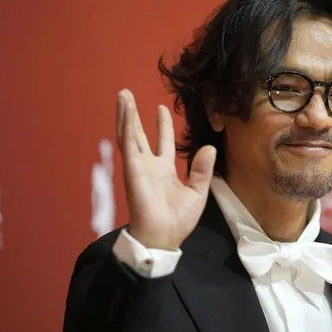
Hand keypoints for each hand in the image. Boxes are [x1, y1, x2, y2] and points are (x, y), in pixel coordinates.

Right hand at [115, 89, 216, 249]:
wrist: (164, 236)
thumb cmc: (178, 219)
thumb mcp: (197, 191)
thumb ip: (202, 169)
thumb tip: (209, 147)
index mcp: (164, 170)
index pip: (162, 142)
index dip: (162, 126)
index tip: (160, 109)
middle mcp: (149, 165)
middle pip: (140, 134)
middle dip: (134, 115)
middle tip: (128, 94)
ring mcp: (138, 166)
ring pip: (129, 135)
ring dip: (125, 114)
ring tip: (123, 95)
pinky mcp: (132, 169)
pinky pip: (128, 144)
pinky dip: (127, 126)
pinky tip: (126, 110)